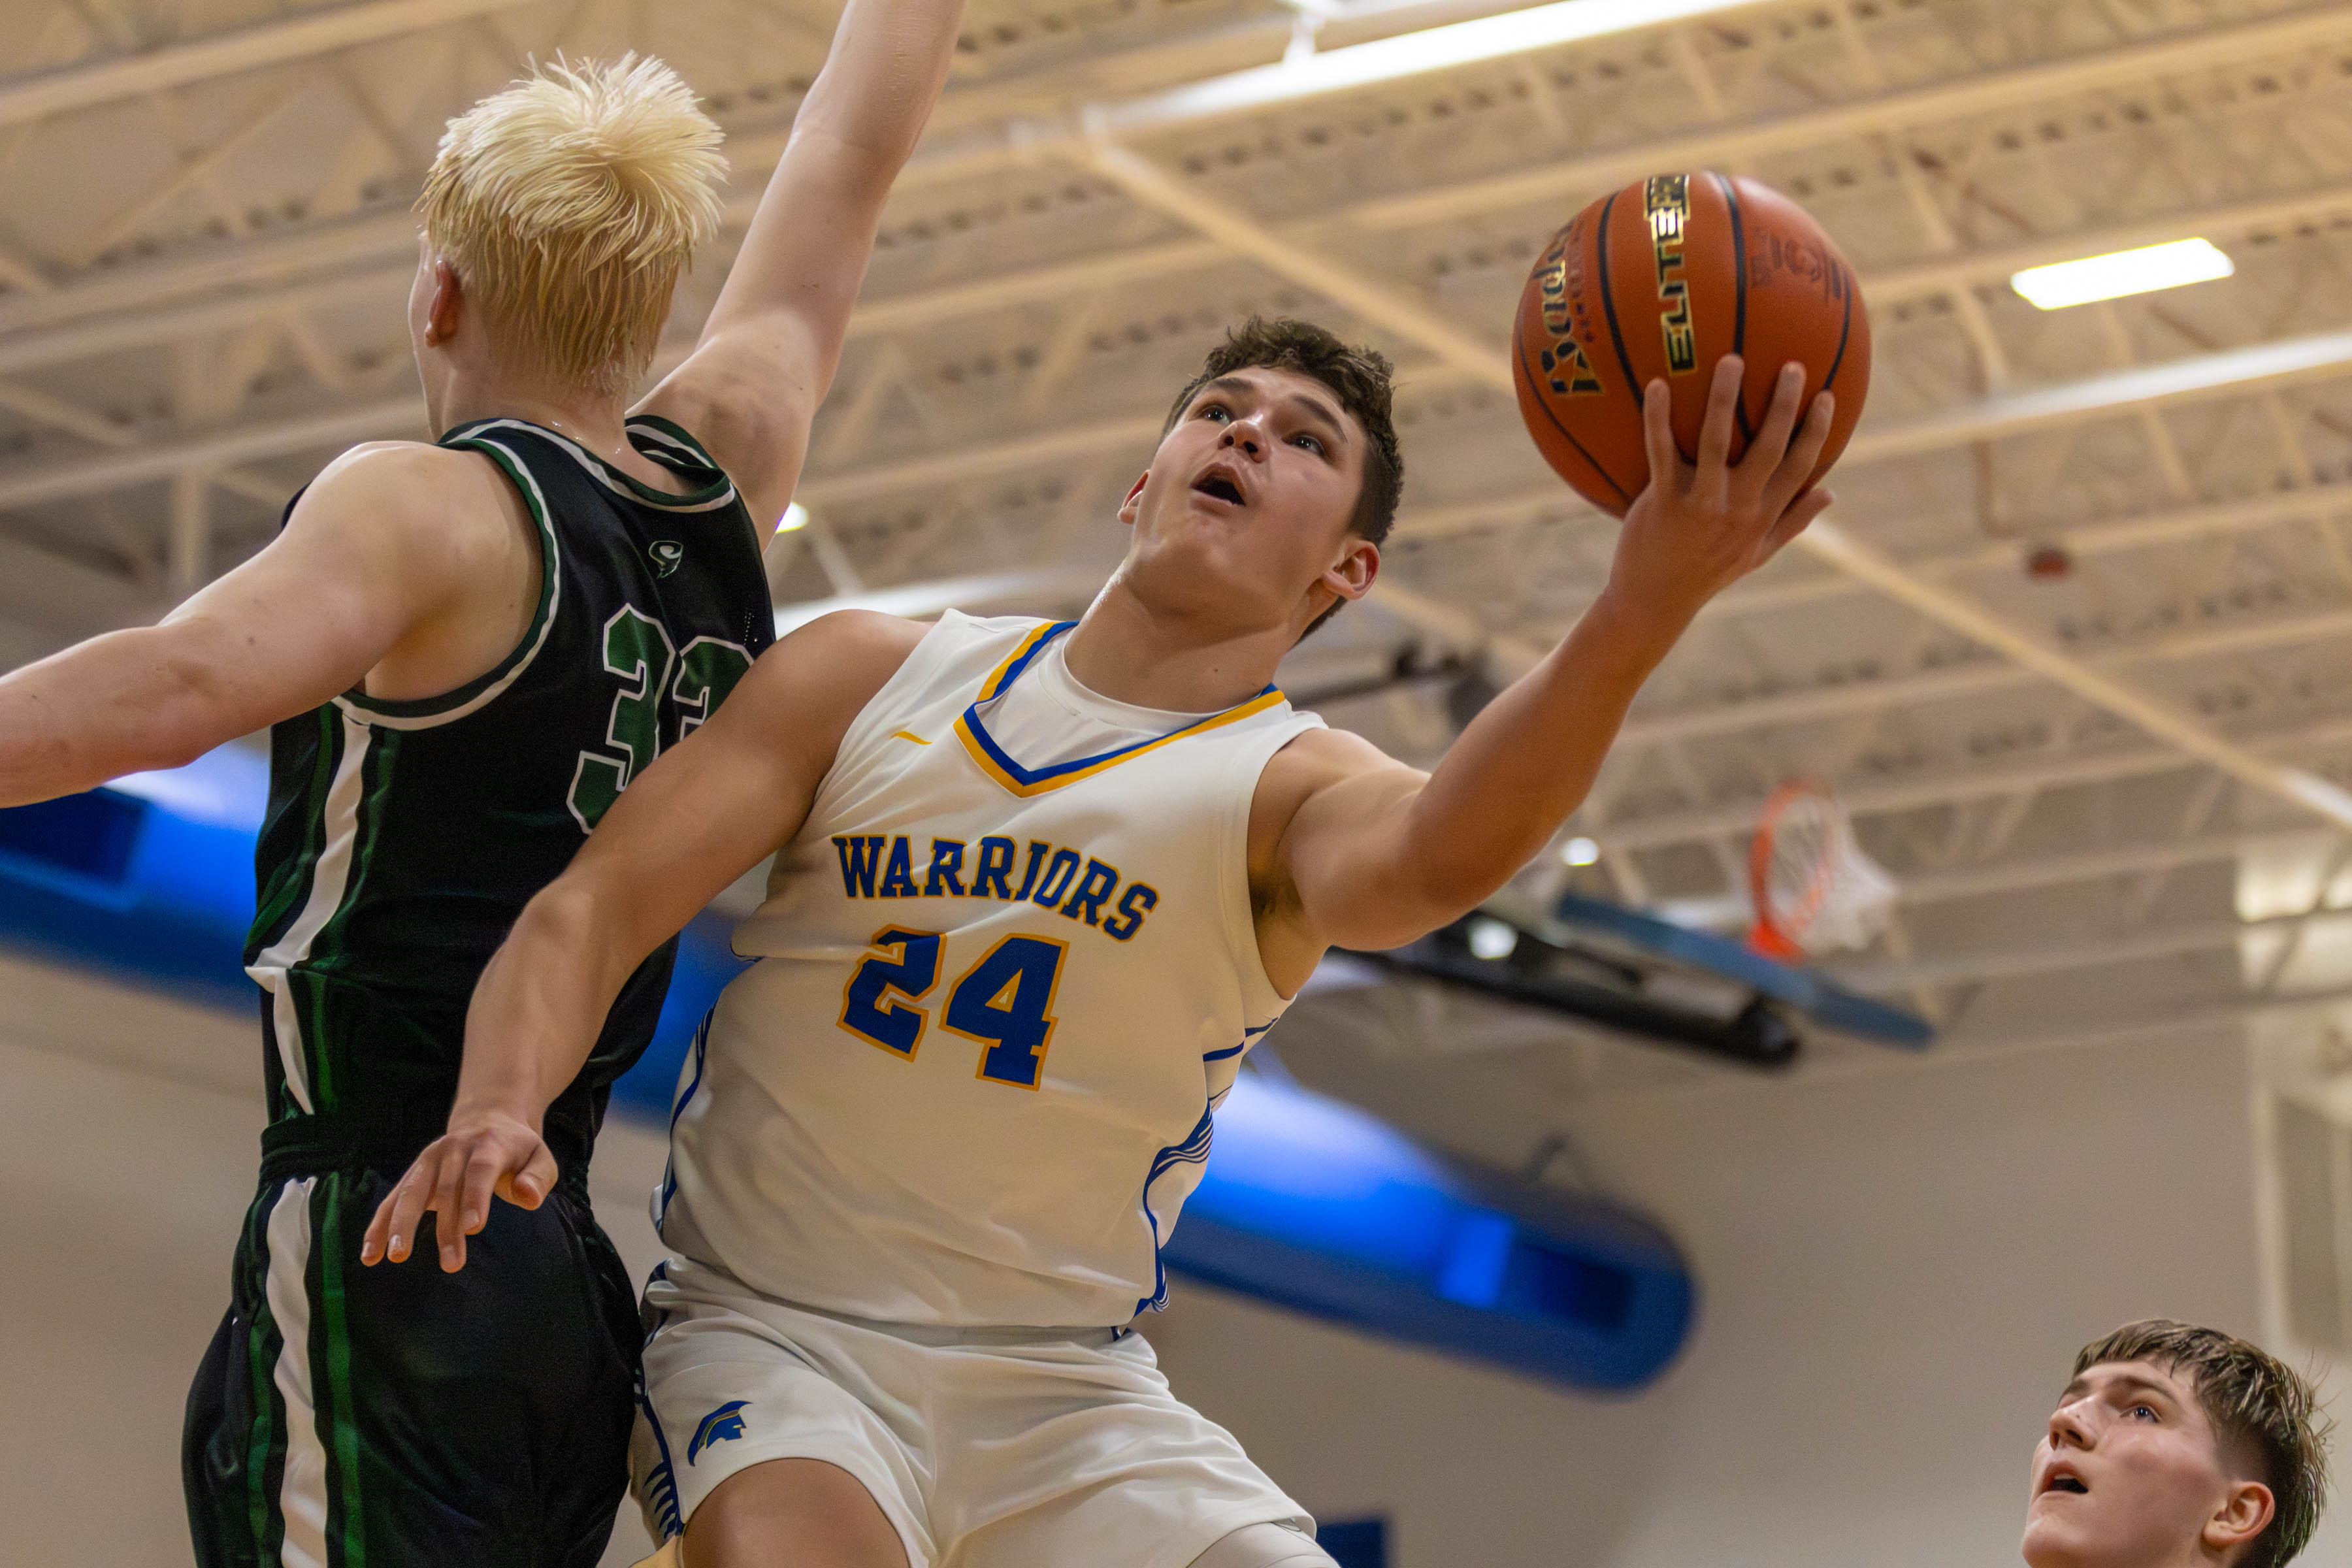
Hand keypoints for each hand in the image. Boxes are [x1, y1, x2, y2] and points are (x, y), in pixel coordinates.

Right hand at [360, 1110, 557, 1272]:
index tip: (473, 1228)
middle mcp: (454, 1149)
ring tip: (394, 1256)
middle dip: (447, 1228)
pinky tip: (370, 1254)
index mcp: (489, 1144)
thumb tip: (528, 1197)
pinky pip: (392, 1199)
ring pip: (412, 1191)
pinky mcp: (413, 1174)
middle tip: (452, 1264)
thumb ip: (538, 1178)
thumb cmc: (519, 1150)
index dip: (476, 1198)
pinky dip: (379, 1225)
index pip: (480, 1171)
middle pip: (446, 1188)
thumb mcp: (540, 1157)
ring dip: (401, 1224)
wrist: (488, 1119)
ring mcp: (429, 1159)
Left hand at [1603, 355, 1835, 632]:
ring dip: (1724, 398)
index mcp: (1762, 516)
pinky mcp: (1662, 501)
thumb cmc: (1706, 572)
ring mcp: (1700, 503)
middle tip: (1792, 365)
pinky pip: (1661, 451)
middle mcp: (1737, 507)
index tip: (1827, 394)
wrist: (1654, 601)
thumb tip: (1831, 492)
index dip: (1816, 431)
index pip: (1800, 467)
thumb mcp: (1756, 554)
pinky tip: (1658, 384)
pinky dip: (1658, 418)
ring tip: (1731, 359)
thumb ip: (1793, 522)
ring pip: (1716, 442)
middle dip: (1784, 406)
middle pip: (1769, 448)